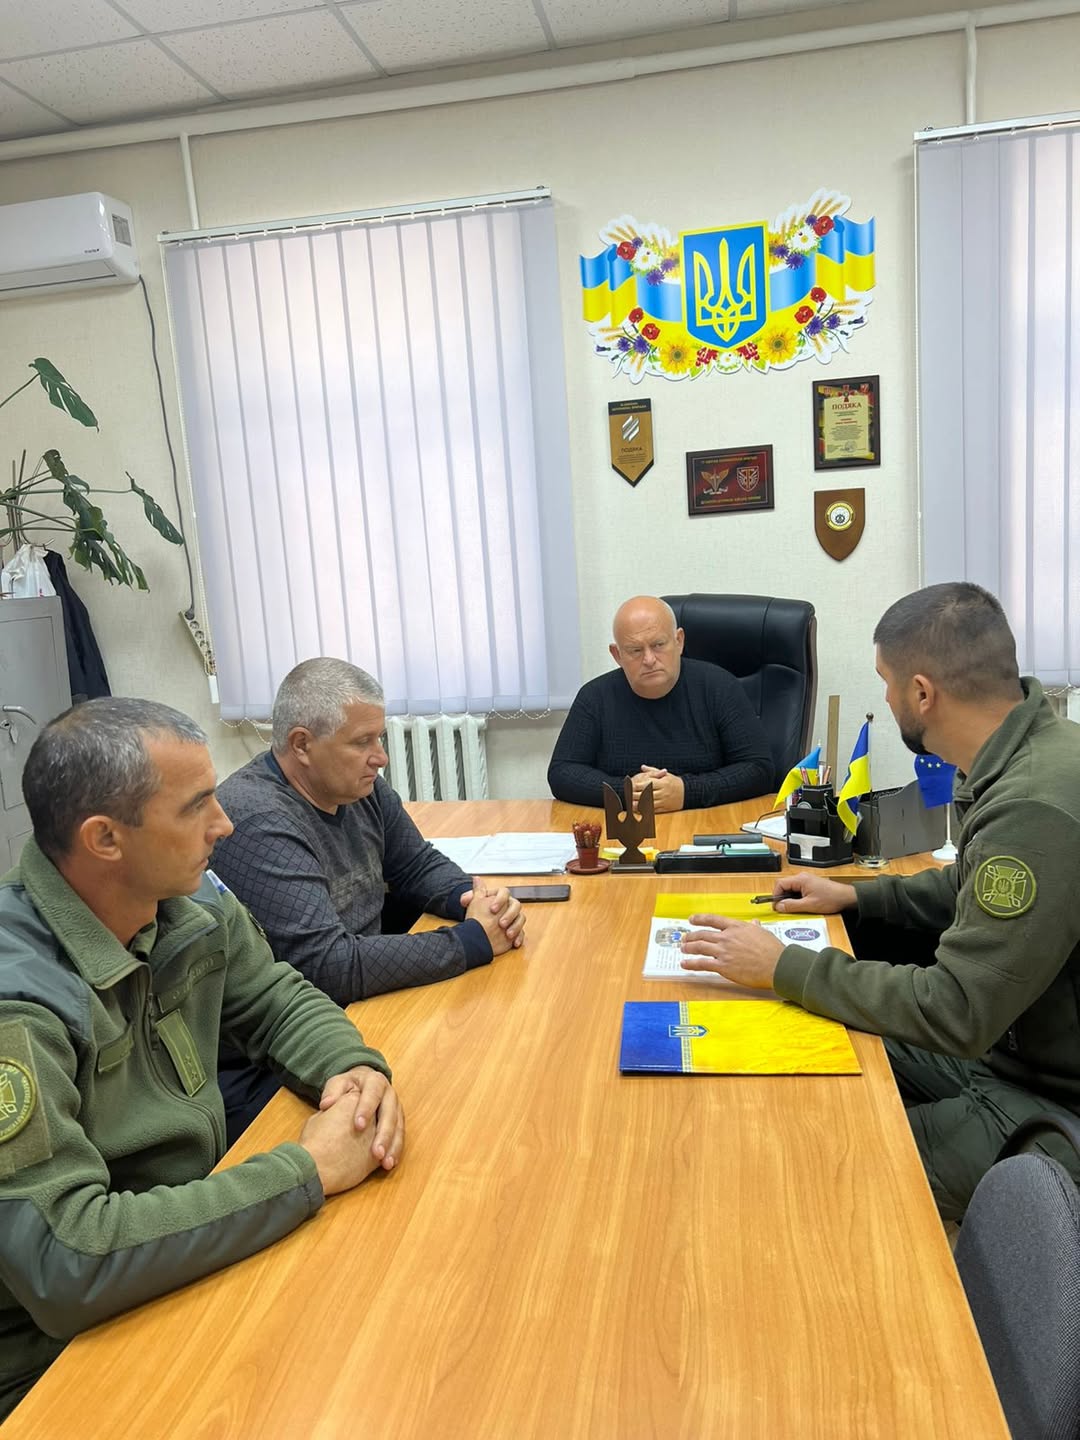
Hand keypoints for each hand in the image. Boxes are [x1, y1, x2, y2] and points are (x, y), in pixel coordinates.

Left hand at [304, 1066, 403, 1185]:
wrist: (363, 1084)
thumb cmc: (348, 1086)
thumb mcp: (338, 1083)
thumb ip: (332, 1091)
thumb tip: (326, 1104)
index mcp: (376, 1081)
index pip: (373, 1093)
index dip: (367, 1109)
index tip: (358, 1126)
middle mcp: (389, 1094)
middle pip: (390, 1114)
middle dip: (384, 1134)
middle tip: (376, 1153)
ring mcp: (396, 1108)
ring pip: (398, 1127)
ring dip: (393, 1146)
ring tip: (385, 1163)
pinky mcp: (398, 1121)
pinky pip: (400, 1136)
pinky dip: (395, 1150)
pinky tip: (390, 1163)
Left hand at [462, 879, 525, 954]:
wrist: (478, 934)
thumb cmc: (477, 917)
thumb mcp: (474, 904)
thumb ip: (475, 892)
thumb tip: (476, 879)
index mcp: (500, 897)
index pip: (504, 892)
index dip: (499, 900)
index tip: (492, 909)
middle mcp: (509, 906)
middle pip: (516, 905)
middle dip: (509, 914)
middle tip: (501, 924)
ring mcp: (513, 919)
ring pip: (521, 918)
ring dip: (516, 926)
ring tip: (508, 934)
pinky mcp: (516, 931)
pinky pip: (522, 933)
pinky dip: (519, 938)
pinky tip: (514, 943)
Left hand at [633, 765, 683, 812]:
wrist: (687, 792)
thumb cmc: (674, 782)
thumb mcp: (665, 775)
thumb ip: (653, 771)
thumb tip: (642, 767)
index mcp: (662, 783)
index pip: (646, 784)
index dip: (637, 786)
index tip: (630, 786)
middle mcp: (663, 792)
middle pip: (646, 795)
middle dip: (636, 796)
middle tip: (627, 795)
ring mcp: (664, 801)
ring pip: (649, 804)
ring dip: (639, 805)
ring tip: (630, 804)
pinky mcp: (665, 808)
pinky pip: (654, 810)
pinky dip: (646, 811)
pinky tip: (639, 810)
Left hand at [679, 916, 783, 989]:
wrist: (777, 965)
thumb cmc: (773, 950)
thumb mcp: (763, 933)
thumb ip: (754, 927)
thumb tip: (754, 922)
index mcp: (736, 927)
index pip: (713, 920)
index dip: (700, 919)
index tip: (692, 919)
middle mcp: (727, 937)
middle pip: (703, 934)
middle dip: (691, 936)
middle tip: (685, 938)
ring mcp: (723, 951)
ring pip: (699, 947)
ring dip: (688, 947)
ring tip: (683, 949)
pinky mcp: (723, 966)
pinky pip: (702, 963)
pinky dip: (691, 963)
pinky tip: (685, 964)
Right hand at [770, 872, 857, 914]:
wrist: (846, 897)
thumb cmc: (832, 898)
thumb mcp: (809, 905)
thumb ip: (792, 906)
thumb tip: (779, 906)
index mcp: (800, 879)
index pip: (780, 884)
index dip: (775, 895)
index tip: (776, 905)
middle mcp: (802, 877)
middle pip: (784, 886)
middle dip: (782, 897)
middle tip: (784, 908)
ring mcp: (806, 881)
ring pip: (791, 889)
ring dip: (790, 898)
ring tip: (794, 908)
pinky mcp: (810, 885)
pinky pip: (798, 890)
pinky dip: (796, 898)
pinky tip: (801, 905)